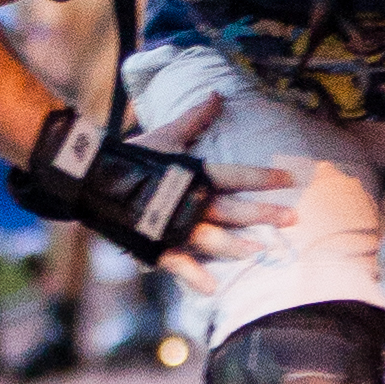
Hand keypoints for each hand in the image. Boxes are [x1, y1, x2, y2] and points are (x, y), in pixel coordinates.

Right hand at [150, 88, 297, 281]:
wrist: (91, 177)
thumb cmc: (133, 155)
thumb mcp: (168, 135)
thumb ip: (196, 119)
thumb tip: (218, 95)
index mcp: (194, 174)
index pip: (238, 175)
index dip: (265, 177)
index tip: (291, 179)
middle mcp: (189, 201)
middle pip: (234, 210)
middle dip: (265, 214)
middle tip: (293, 219)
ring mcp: (173, 225)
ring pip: (213, 238)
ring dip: (238, 245)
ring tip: (260, 250)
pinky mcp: (156, 244)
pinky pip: (178, 263)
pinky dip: (194, 277)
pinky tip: (213, 288)